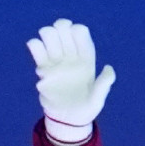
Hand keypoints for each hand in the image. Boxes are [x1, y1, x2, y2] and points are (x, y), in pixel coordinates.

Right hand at [27, 19, 115, 145]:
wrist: (67, 118)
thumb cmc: (87, 108)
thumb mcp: (98, 99)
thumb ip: (103, 84)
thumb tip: (109, 68)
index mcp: (86, 59)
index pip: (80, 32)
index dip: (76, 31)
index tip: (75, 43)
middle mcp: (71, 55)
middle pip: (62, 27)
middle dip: (60, 29)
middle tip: (62, 46)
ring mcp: (56, 59)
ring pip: (48, 32)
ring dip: (48, 37)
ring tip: (52, 55)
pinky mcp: (42, 66)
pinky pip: (35, 45)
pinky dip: (35, 46)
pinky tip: (41, 62)